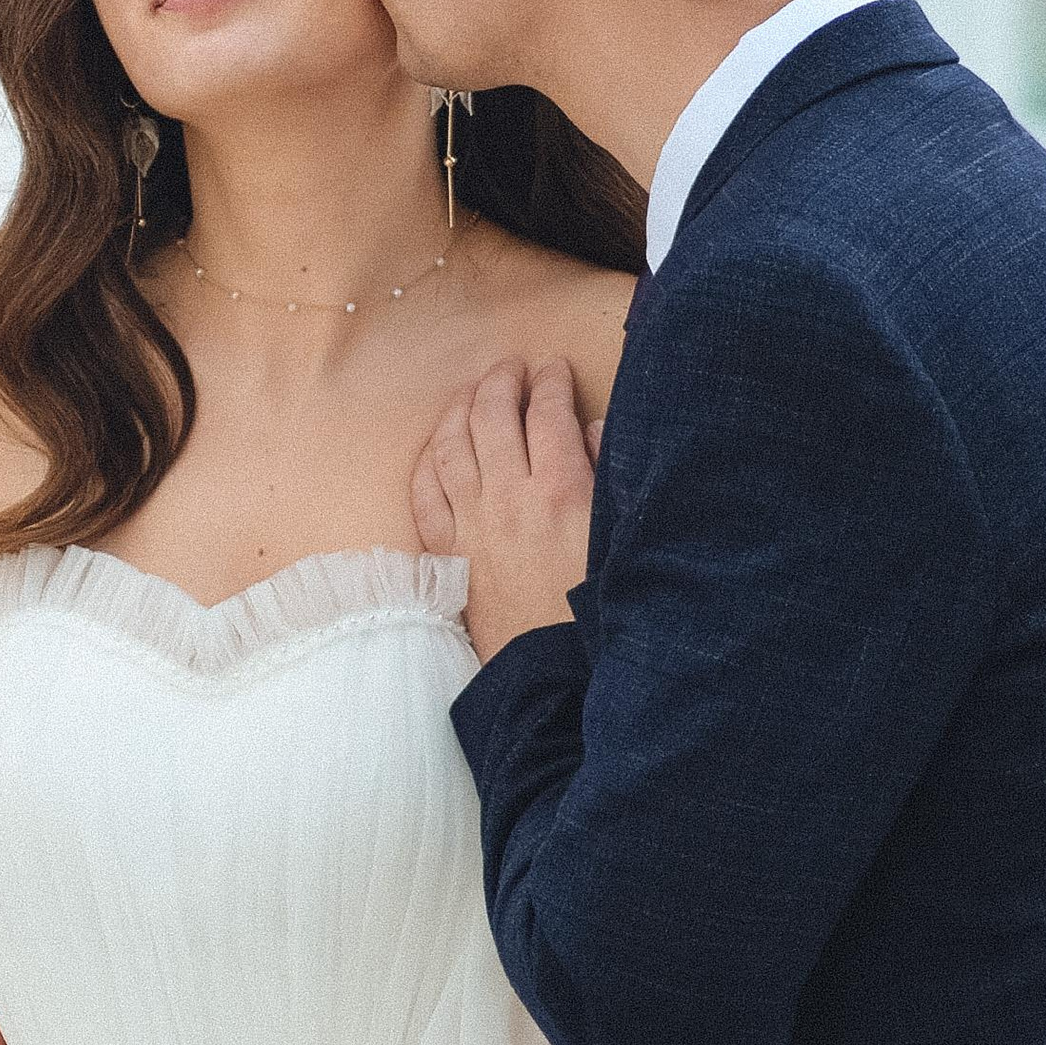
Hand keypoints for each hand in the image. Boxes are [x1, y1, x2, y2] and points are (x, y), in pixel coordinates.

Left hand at [412, 358, 601, 666]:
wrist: (553, 676)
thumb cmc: (598, 610)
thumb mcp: (620, 538)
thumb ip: (609, 476)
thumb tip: (590, 430)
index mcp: (562, 490)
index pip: (548, 412)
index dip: (551, 382)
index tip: (555, 368)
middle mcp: (509, 498)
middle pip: (493, 415)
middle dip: (503, 381)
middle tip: (513, 368)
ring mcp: (471, 524)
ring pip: (452, 445)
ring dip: (460, 409)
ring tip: (473, 393)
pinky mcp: (449, 553)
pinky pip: (424, 491)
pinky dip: (429, 459)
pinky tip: (437, 448)